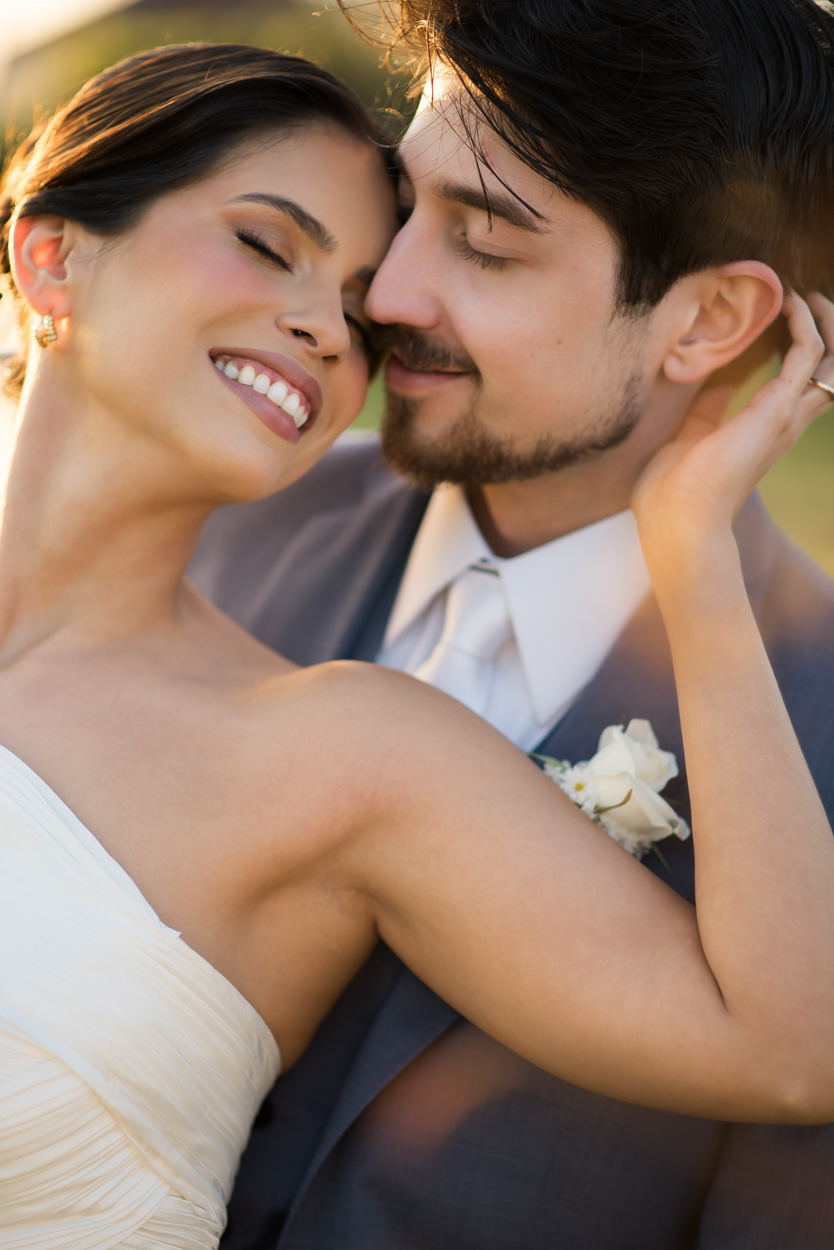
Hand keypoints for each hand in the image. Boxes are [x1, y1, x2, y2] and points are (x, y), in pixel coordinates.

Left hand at [632, 292, 833, 566]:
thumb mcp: (688, 438)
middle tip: (807, 302)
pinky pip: (807, 355)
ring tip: (806, 298)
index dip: (793, 351)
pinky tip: (790, 304)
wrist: (677, 522)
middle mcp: (783, 426)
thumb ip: (704, 409)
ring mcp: (784, 418)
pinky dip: (804, 326)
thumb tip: (710, 378)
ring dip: (824, 324)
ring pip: (830, 362)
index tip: (777, 317)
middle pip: (827, 373)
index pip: (796, 387)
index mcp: (762, 434)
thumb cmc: (673, 495)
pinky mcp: (776, 410)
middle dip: (824, 334)